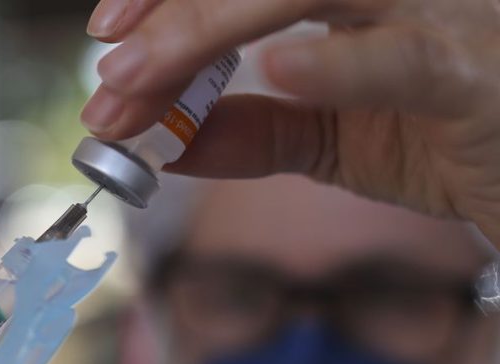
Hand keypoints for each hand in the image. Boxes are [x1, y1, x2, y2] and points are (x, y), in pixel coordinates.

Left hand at [81, 0, 499, 246]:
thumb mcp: (324, 139)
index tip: (107, 33)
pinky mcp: (472, 71)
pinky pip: (404, 59)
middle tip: (109, 74)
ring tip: (139, 78)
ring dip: (210, 26)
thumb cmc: (435, 138)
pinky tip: (280, 69)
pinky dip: (340, 64)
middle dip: (172, 15)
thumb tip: (162, 144)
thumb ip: (249, 133)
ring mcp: (437, 9)